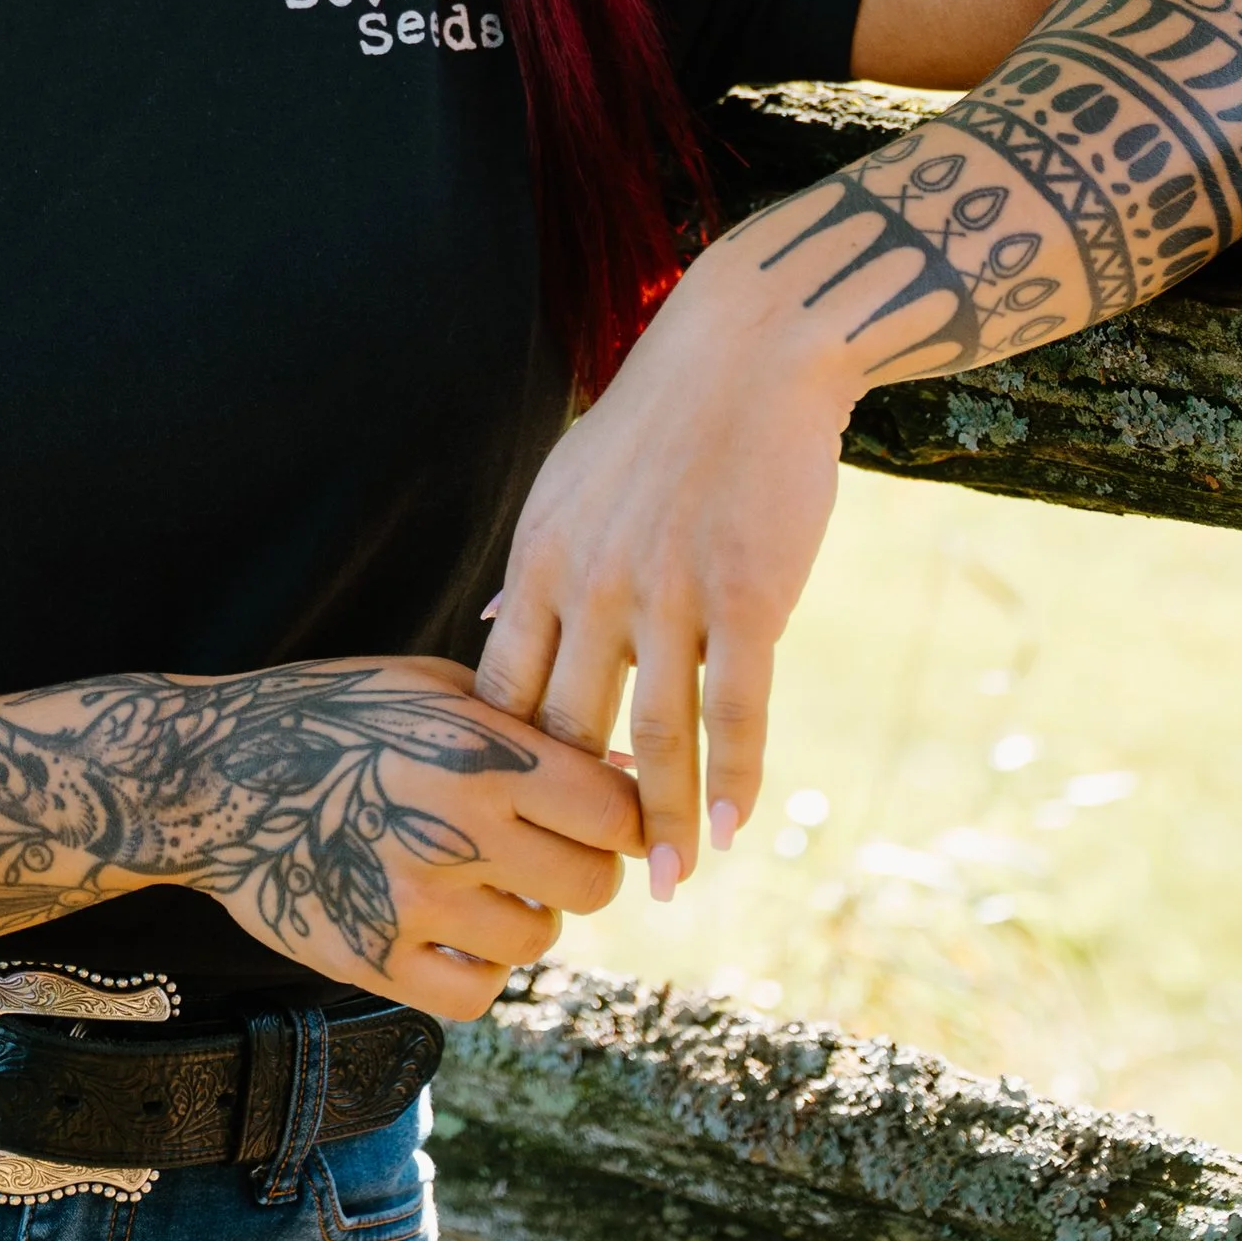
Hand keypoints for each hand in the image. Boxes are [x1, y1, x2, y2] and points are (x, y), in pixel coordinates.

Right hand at [190, 653, 641, 1023]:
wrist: (213, 774)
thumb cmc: (333, 714)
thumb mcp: (431, 685)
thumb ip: (528, 724)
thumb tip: (631, 773)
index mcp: (478, 752)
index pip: (614, 811)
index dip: (625, 817)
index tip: (607, 818)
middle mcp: (455, 830)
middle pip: (591, 885)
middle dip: (583, 868)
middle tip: (547, 853)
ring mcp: (414, 903)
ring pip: (536, 941)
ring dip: (527, 916)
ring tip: (485, 884)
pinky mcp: (374, 960)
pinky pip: (476, 992)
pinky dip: (479, 969)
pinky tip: (452, 932)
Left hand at [475, 217, 865, 889]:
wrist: (748, 353)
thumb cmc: (658, 422)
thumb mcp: (567, 484)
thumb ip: (535, 565)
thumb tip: (492, 621)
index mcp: (541, 560)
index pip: (503, 692)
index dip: (506, 770)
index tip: (515, 826)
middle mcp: (593, 585)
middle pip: (570, 730)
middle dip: (576, 815)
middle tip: (587, 881)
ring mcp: (670, 594)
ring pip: (656, 739)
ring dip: (662, 825)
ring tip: (668, 887)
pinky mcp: (748, 596)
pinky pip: (736, 711)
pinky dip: (736, 781)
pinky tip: (735, 831)